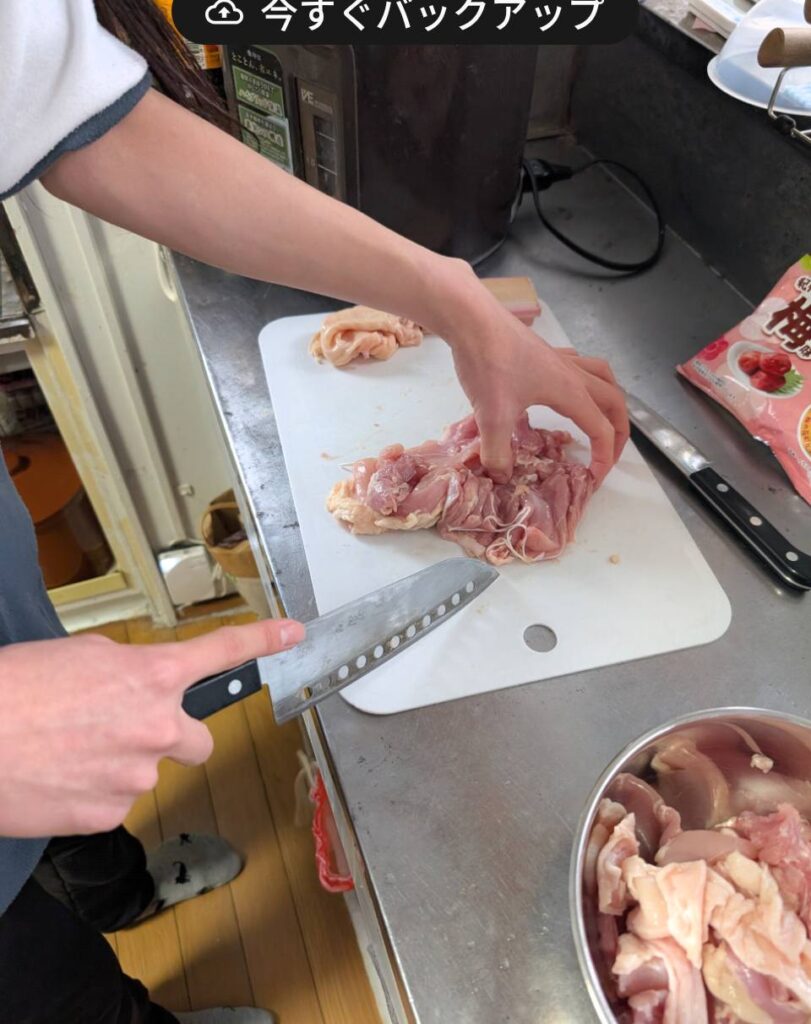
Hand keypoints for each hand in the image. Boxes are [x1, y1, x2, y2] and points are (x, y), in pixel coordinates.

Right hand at [0, 618, 304, 837]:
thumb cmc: (14, 689)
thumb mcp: (81, 656)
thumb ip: (128, 669)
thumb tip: (141, 685)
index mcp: (151, 676)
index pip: (222, 651)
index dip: (264, 640)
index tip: (293, 634)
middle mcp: (157, 727)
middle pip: (200, 740)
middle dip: (175, 737)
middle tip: (129, 729)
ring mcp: (136, 776)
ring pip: (147, 771)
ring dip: (121, 763)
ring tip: (68, 749)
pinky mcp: (108, 815)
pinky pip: (115, 802)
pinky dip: (93, 792)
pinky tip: (59, 777)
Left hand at [437, 265, 628, 484]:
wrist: (471, 320)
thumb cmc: (488, 364)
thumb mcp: (490, 417)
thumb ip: (498, 453)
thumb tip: (502, 476)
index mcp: (570, 392)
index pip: (602, 430)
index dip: (604, 458)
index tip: (595, 480)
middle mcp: (573, 374)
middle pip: (614, 402)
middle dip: (618, 431)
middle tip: (609, 454)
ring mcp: (560, 358)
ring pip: (603, 378)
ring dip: (610, 401)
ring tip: (603, 419)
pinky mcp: (544, 350)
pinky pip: (579, 364)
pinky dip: (586, 380)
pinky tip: (568, 388)